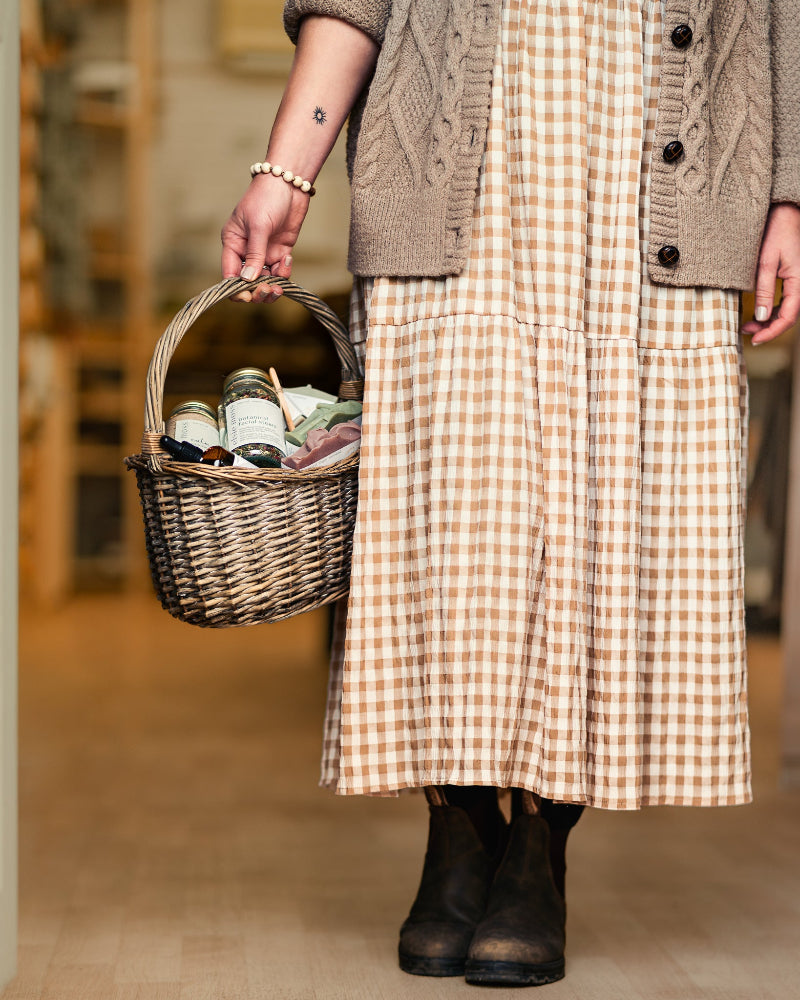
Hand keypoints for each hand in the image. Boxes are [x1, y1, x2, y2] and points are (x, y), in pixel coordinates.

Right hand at [220, 175, 310, 302]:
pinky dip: (284, 272)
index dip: (237, 289)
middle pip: (247, 283)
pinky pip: (280, 272)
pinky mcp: (279, 251)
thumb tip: (247, 280)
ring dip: (272, 286)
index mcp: (232, 244)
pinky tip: (287, 259)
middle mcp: (246, 251)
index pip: (229, 274)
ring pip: (265, 281)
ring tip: (280, 286)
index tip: (248, 295)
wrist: (289, 183)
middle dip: (257, 291)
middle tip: (269, 290)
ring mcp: (263, 252)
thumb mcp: (258, 226)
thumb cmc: (266, 198)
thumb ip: (254, 254)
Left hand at [741, 202, 799, 344]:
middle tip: (747, 333)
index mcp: (799, 282)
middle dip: (768, 329)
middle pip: (789, 317)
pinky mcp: (794, 279)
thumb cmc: (776, 233)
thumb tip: (760, 317)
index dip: (772, 332)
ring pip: (787, 310)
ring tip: (748, 325)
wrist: (785, 214)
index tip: (755, 339)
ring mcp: (799, 282)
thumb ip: (763, 290)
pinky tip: (758, 313)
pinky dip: (772, 310)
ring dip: (769, 321)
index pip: (789, 317)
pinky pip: (786, 301)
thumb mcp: (766, 262)